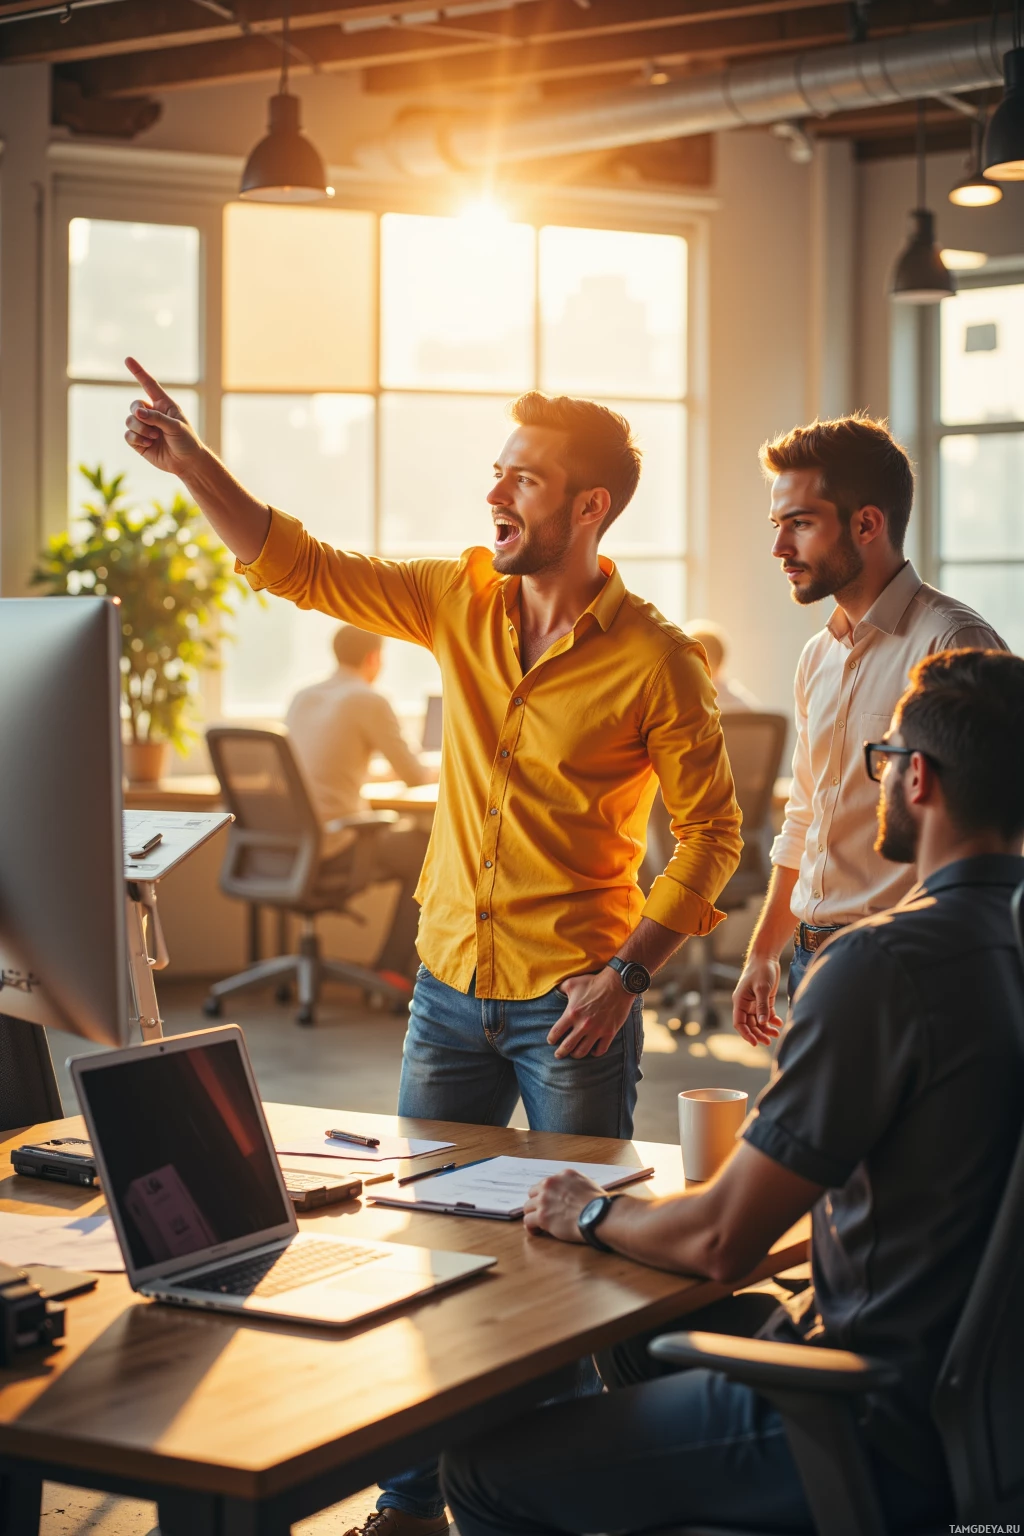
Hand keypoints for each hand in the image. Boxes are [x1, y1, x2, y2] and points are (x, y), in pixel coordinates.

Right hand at [123, 357, 203, 474]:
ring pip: (130, 421)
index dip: (138, 372)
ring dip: (141, 429)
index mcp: (164, 405)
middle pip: (134, 405)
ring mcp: (144, 427)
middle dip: (140, 415)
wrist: (187, 463)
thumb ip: (157, 418)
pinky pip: (128, 435)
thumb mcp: (176, 427)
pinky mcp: (139, 441)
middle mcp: (152, 414)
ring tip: (155, 437)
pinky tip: (149, 444)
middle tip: (154, 426)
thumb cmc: (187, 441)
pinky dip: (137, 439)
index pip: (149, 384)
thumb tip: (137, 413)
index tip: (128, 359)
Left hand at [523, 1168, 604, 1241]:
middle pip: (534, 1192)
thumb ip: (576, 1186)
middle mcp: (551, 1184)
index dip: (548, 1194)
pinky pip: (528, 1220)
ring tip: (538, 1224)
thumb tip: (575, 1194)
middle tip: (543, 1212)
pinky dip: (531, 1227)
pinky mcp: (542, 1216)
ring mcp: (544, 1200)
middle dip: (537, 1202)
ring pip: (528, 1206)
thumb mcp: (589, 1184)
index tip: (551, 1202)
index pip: (548, 1183)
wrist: (598, 1215)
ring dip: (533, 1214)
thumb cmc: (599, 1204)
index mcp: (564, 1175)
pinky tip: (536, 1231)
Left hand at [547, 968, 634, 1058]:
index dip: (551, 1039)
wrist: (618, 983)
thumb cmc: (594, 982)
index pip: (556, 1032)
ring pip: (583, 1051)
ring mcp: (597, 1030)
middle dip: (560, 1053)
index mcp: (572, 1013)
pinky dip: (595, 1053)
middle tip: (558, 1055)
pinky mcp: (609, 1032)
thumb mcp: (572, 983)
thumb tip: (552, 991)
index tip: (551, 1041)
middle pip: (567, 1046)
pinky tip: (592, 1050)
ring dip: (576, 1055)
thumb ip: (560, 989)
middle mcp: (583, 1024)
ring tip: (574, 1054)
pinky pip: (600, 1050)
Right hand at [732, 953, 782, 1045]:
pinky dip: (771, 1020)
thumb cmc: (761, 970)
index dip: (746, 1034)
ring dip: (765, 1029)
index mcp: (740, 1001)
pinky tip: (778, 1024)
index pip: (739, 1023)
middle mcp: (745, 1003)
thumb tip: (763, 1023)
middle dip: (758, 1034)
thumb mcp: (762, 988)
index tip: (755, 1043)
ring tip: (776, 1035)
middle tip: (769, 1042)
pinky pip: (766, 1014)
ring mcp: (754, 1002)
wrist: (766, 957)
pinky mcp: (763, 1000)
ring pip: (758, 1021)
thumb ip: (762, 1006)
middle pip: (749, 1024)